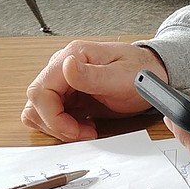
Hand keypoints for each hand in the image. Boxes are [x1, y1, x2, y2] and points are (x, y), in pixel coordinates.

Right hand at [21, 40, 167, 141]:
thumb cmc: (142, 72)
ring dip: (58, 127)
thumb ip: (92, 75)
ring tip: (86, 129)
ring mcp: (64, 80)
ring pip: (39, 111)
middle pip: (36, 103)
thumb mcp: (123, 77)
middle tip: (84, 133)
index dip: (51, 116)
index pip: (40, 91)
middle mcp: (63, 65)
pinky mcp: (68, 94)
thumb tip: (66, 66)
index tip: (72, 131)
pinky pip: (52, 114)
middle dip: (56, 125)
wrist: (153, 74)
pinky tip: (84, 126)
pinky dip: (63, 126)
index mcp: (73, 55)